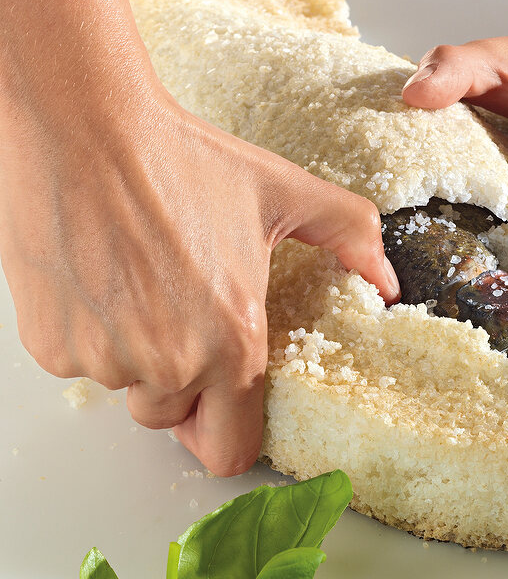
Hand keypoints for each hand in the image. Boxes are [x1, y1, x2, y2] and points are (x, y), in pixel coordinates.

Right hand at [0, 84, 398, 475]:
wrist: (88, 128)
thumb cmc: (180, 158)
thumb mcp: (283, 190)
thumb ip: (349, 235)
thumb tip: (385, 279)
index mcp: (232, 339)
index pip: (230, 450)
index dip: (227, 428)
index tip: (222, 399)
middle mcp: (168, 363)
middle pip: (171, 417)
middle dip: (178, 382)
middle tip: (178, 312)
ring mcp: (103, 358)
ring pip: (123, 387)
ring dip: (132, 353)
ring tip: (138, 281)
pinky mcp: (51, 344)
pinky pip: (77, 360)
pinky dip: (88, 332)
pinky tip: (101, 274)